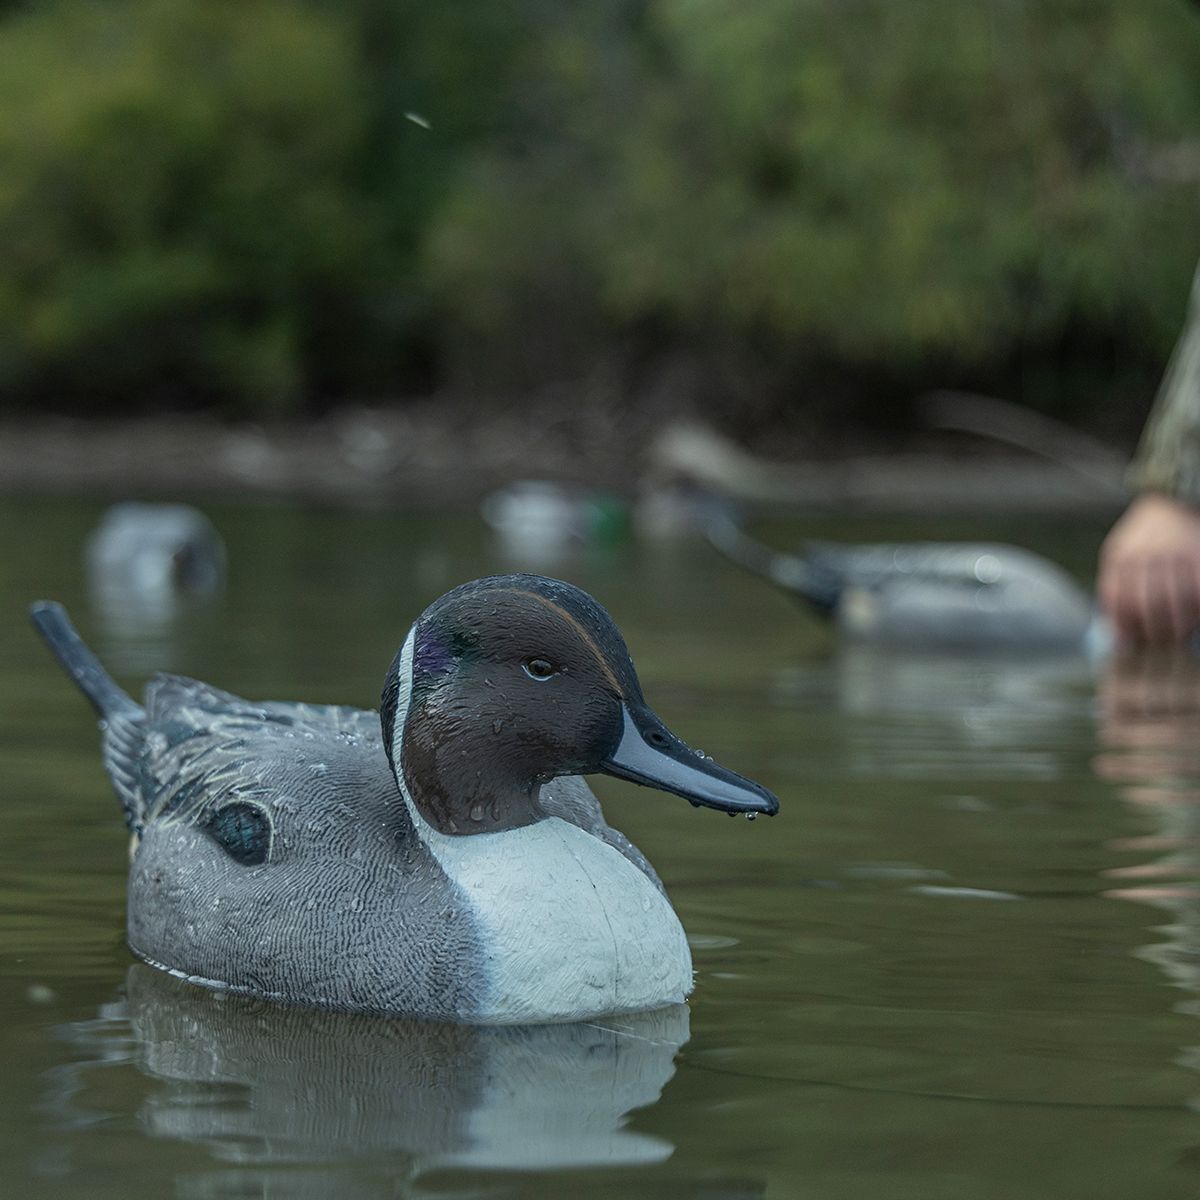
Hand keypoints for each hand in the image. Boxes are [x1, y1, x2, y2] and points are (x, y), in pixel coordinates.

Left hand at [1099, 493, 1199, 644]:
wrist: (1169, 501)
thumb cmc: (1140, 541)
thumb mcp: (1118, 557)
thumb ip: (1115, 593)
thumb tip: (1119, 641)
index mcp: (1120, 557)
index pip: (1118, 599)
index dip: (1124, 625)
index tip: (1132, 642)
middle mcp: (1146, 553)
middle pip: (1149, 602)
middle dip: (1156, 629)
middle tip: (1162, 641)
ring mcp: (1175, 551)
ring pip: (1179, 597)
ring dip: (1182, 622)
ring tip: (1182, 634)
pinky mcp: (1199, 552)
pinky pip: (1199, 587)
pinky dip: (1199, 606)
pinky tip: (1197, 616)